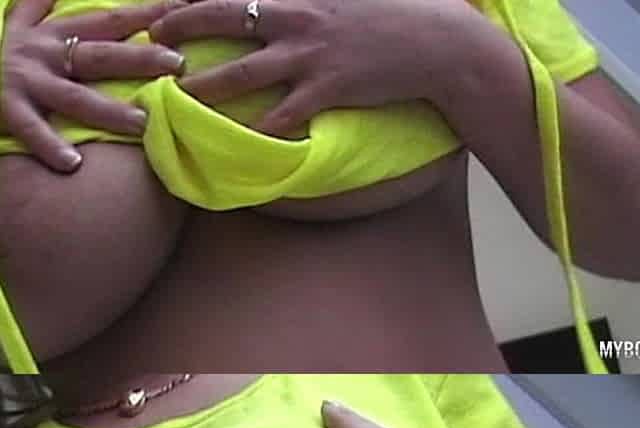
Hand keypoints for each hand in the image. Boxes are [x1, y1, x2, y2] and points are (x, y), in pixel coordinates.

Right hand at [1, 0, 186, 171]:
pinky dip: (50, 145)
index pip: (109, 20)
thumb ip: (41, 6)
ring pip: (74, 97)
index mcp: (54, 34)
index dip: (146, 13)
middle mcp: (45, 54)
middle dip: (140, 58)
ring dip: (108, 110)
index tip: (182, 7)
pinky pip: (31, 129)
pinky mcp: (6, 109)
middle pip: (101, 56)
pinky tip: (73, 164)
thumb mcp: (18, 23)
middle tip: (178, 63)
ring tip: (142, 124)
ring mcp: (27, 82)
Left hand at [149, 0, 481, 136]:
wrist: (436, 43)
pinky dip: (257, 130)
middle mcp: (296, 18)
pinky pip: (281, 116)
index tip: (169, 4)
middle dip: (181, 28)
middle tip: (153, 45)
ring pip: (241, 73)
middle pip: (223, 19)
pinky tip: (236, 143)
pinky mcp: (327, 91)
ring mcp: (309, 57)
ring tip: (177, 100)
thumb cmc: (398, 10)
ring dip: (203, 86)